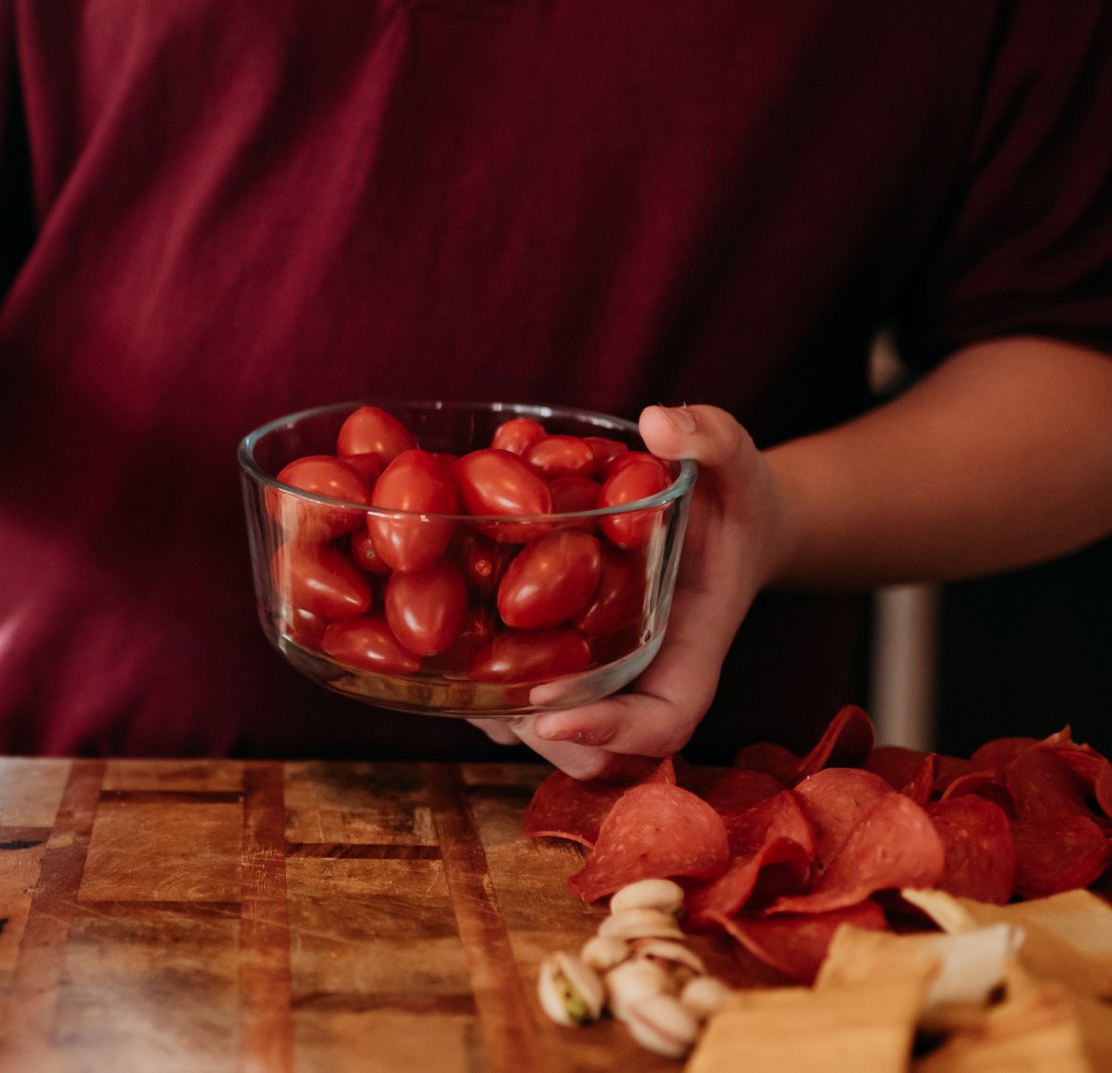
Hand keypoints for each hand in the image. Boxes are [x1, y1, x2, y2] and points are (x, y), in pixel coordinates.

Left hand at [470, 404, 796, 777]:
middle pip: (600, 751)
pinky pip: (523, 692)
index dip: (612, 731)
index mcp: (693, 647)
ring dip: (502, 720)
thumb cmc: (735, 494)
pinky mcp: (566, 655)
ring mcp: (604, 674)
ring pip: (552, 735)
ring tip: (452, 680)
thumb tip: (658, 422)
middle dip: (541, 739)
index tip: (553, 714)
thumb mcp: (735, 457)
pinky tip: (438, 649)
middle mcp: (645, 675)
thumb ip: (712, 436)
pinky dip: (485, 684)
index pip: (666, 719)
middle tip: (484, 703)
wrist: (721, 518)